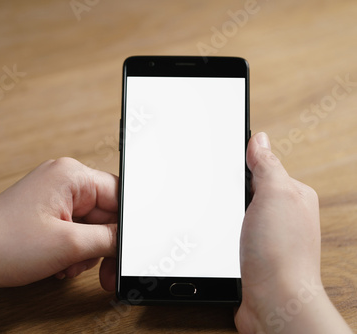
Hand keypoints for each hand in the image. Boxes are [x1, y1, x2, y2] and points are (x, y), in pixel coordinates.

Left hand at [0, 157, 117, 292]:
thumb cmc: (6, 244)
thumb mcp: (69, 245)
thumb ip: (108, 239)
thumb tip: (127, 239)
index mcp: (71, 175)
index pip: (118, 195)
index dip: (125, 225)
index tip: (126, 249)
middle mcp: (63, 180)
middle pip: (104, 213)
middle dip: (101, 244)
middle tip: (102, 270)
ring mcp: (53, 196)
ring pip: (90, 225)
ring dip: (85, 250)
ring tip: (67, 264)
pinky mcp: (45, 211)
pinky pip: (73, 229)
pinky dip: (71, 249)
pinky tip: (58, 263)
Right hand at [235, 132, 351, 332]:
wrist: (274, 302)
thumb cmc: (281, 253)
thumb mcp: (275, 195)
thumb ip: (267, 165)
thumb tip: (260, 139)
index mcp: (293, 195)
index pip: (262, 167)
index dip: (240, 164)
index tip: (220, 162)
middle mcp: (282, 215)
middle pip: (246, 190)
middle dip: (229, 192)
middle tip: (220, 197)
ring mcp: (266, 236)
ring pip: (236, 213)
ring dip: (224, 215)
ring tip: (220, 220)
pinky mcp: (251, 254)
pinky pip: (231, 234)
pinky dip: (222, 234)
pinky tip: (219, 237)